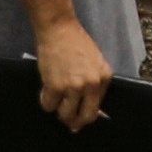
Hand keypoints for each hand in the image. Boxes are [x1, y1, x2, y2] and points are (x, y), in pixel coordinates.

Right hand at [31, 11, 114, 131]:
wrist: (59, 28)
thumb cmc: (75, 42)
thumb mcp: (94, 62)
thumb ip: (94, 83)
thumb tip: (87, 108)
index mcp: (105, 78)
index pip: (98, 107)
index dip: (87, 113)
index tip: (80, 116)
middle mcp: (92, 84)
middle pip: (86, 117)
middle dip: (76, 122)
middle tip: (69, 123)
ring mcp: (74, 87)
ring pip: (66, 115)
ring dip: (59, 110)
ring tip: (56, 99)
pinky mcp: (56, 86)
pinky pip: (49, 105)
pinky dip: (46, 101)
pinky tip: (46, 90)